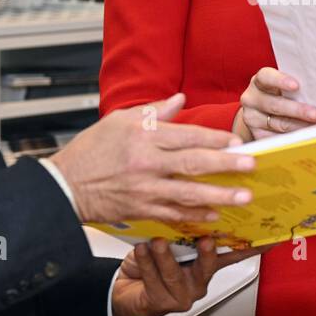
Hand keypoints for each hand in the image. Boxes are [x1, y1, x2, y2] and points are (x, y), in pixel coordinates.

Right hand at [49, 93, 255, 223]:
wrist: (65, 186)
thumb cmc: (91, 150)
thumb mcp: (119, 120)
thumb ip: (154, 111)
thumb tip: (180, 100)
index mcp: (142, 136)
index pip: (186, 135)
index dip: (213, 138)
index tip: (236, 140)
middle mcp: (146, 162)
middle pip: (193, 163)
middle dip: (226, 165)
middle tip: (251, 165)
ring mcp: (144, 189)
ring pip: (188, 192)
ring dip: (219, 195)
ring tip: (243, 196)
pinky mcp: (141, 209)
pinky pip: (174, 213)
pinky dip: (195, 215)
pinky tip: (214, 215)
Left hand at [111, 237, 267, 315]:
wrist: (126, 290)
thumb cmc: (151, 260)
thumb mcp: (172, 242)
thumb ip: (185, 229)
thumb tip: (195, 198)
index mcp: (207, 263)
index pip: (236, 253)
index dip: (254, 246)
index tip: (272, 236)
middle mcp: (199, 280)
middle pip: (210, 267)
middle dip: (208, 253)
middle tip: (206, 240)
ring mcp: (183, 294)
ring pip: (175, 274)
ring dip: (165, 256)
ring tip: (157, 242)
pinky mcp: (163, 303)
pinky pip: (154, 281)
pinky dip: (146, 262)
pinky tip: (141, 250)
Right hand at [230, 67, 315, 140]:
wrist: (264, 113)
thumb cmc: (284, 94)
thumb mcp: (285, 86)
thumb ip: (298, 86)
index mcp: (259, 81)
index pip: (266, 77)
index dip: (280, 81)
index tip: (296, 86)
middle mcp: (251, 99)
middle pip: (274, 105)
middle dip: (297, 110)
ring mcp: (252, 119)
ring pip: (278, 124)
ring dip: (300, 127)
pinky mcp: (257, 136)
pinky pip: (276, 140)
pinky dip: (293, 140)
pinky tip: (307, 140)